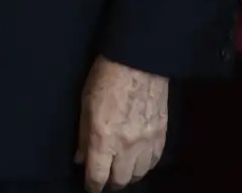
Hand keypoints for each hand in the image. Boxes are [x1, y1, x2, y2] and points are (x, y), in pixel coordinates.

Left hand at [77, 57, 167, 191]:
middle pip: (121, 180)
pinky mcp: (162, 134)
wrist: (140, 61)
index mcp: (104, 139)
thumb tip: (80, 158)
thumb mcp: (85, 105)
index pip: (98, 176)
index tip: (91, 187)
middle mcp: (127, 146)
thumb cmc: (106, 78)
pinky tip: (139, 161)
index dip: (93, 186)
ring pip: (139, 174)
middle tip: (105, 179)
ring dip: (129, 175)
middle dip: (111, 183)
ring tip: (122, 171)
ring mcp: (147, 142)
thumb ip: (82, 136)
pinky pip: (155, 161)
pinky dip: (145, 166)